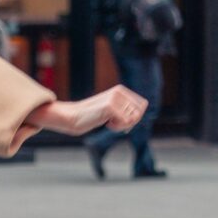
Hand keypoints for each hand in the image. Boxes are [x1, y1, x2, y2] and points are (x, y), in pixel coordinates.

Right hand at [31, 87, 148, 137]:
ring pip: (133, 118)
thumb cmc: (93, 116)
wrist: (74, 117)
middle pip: (139, 112)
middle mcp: (119, 91)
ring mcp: (115, 98)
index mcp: (121, 90)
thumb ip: (127, 111)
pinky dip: (118, 127)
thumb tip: (138, 116)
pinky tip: (107, 124)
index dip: (136, 116)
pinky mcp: (110, 106)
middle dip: (130, 122)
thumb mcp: (113, 111)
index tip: (123, 121)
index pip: (142, 104)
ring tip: (111, 124)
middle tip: (116, 124)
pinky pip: (126, 122)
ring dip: (124, 125)